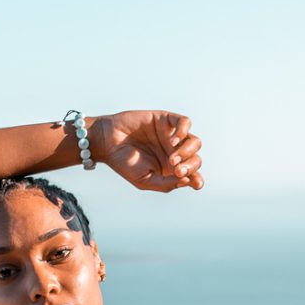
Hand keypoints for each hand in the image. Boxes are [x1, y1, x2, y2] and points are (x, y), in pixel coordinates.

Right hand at [89, 110, 203, 192]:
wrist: (107, 142)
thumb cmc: (124, 164)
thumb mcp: (144, 181)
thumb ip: (166, 184)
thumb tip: (188, 181)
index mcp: (171, 170)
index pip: (193, 175)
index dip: (197, 179)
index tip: (195, 183)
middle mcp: (174, 152)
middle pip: (196, 159)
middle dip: (190, 166)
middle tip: (176, 168)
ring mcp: (172, 136)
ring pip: (195, 142)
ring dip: (188, 151)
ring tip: (172, 158)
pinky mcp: (166, 120)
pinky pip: (185, 122)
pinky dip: (184, 131)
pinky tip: (172, 140)